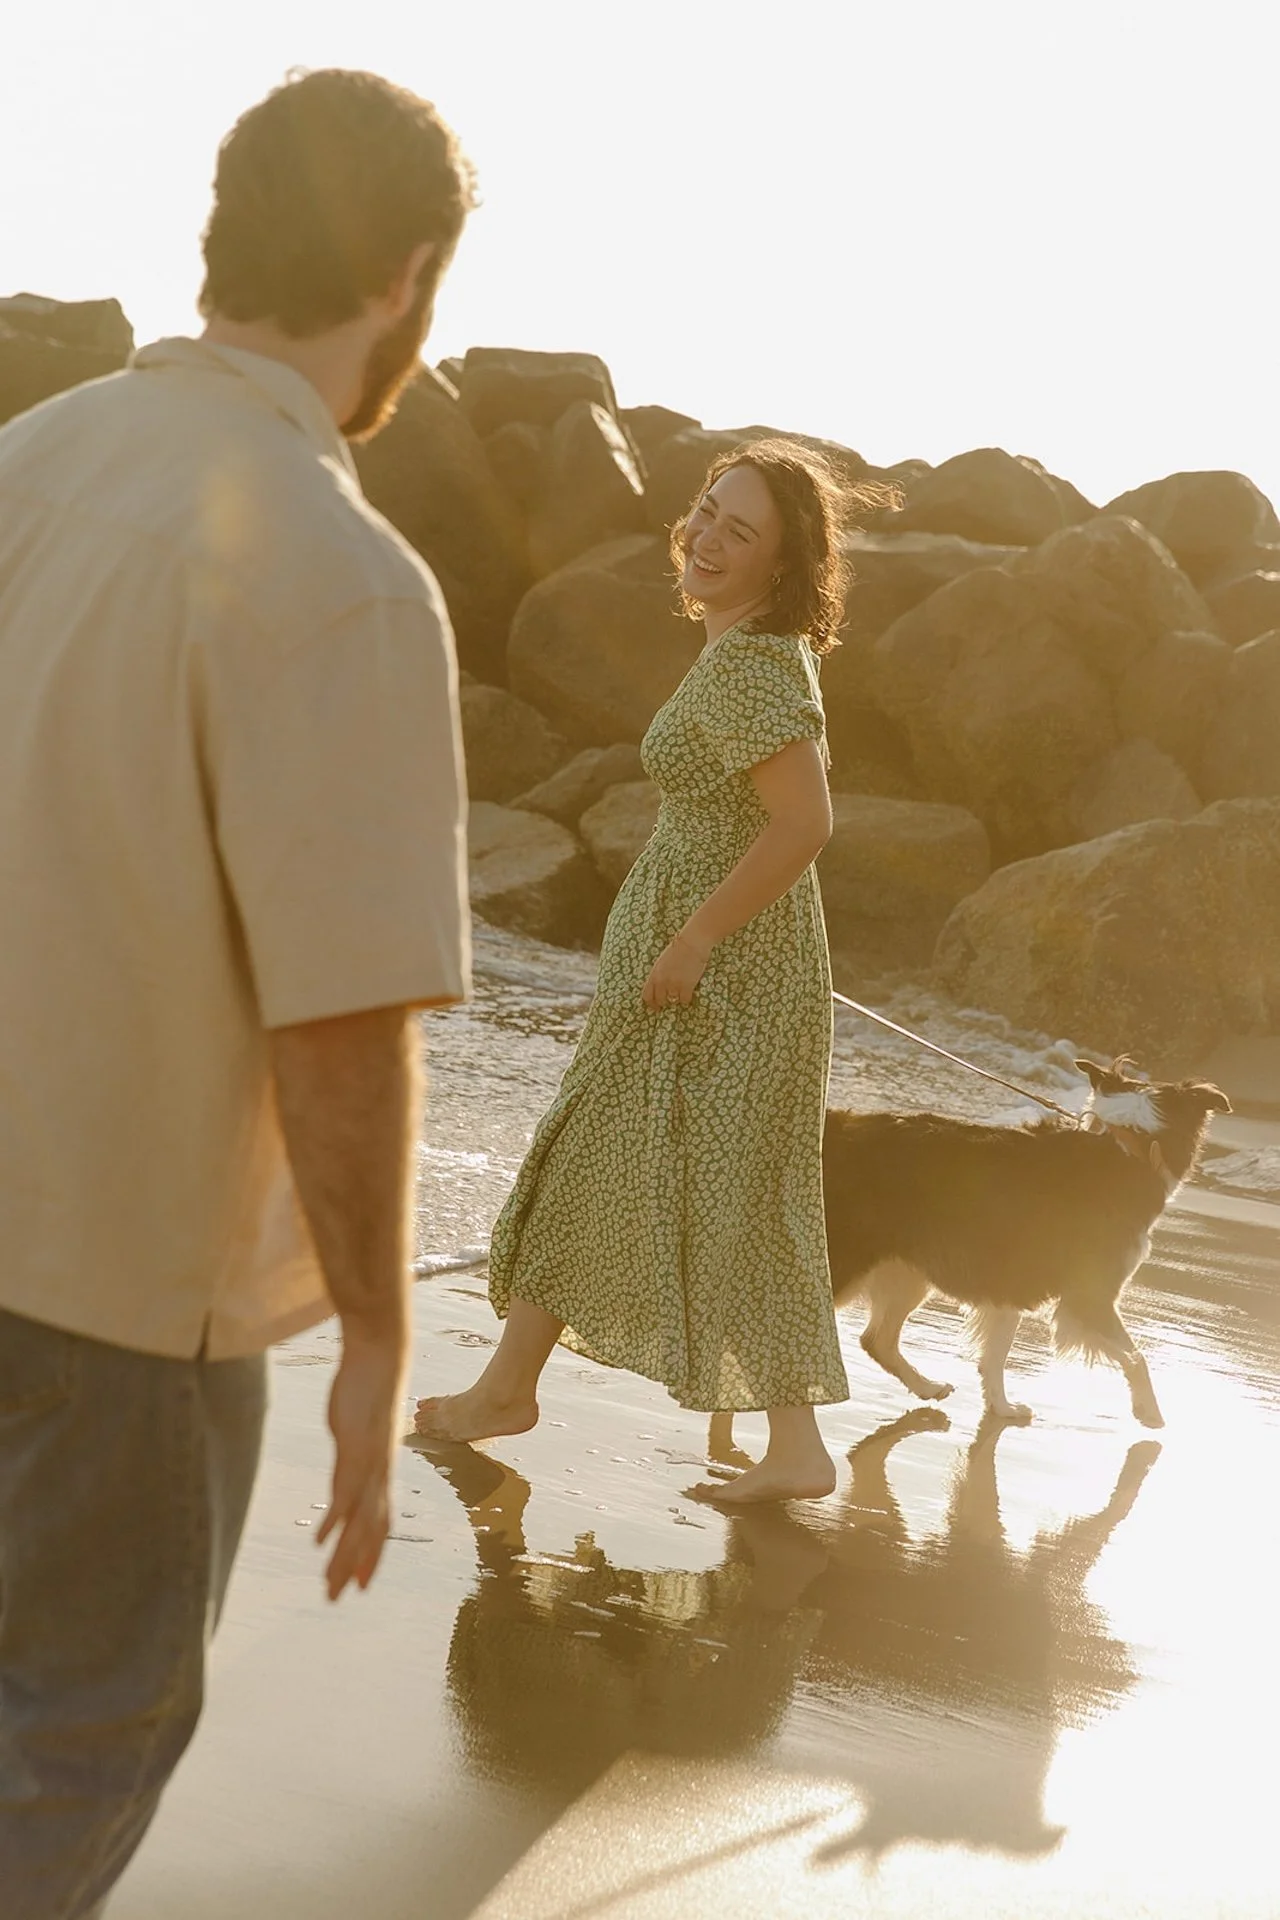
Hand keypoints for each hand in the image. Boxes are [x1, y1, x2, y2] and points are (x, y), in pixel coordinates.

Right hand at [316, 1322, 407, 1600]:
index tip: (362, 1582)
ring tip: (329, 1584)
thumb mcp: (359, 1424)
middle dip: (356, 1566)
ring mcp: (370, 1464)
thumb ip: (354, 1447)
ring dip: (345, 1556)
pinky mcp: (356, 1450)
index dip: (372, 1554)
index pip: (381, 1522)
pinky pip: (346, 1493)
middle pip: (370, 1531)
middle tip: (340, 1597)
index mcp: (382, 1470)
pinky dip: (335, 1521)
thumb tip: (349, 1456)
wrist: (381, 1354)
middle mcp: (380, 1473)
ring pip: (360, 1522)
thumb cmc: (369, 1386)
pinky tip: (321, 1541)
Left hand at [641, 928, 710, 1009]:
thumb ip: (658, 975)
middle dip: (665, 1002)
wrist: (692, 943)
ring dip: (677, 999)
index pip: (647, 996)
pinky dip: (687, 999)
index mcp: (654, 975)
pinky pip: (685, 1000)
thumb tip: (658, 988)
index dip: (651, 1003)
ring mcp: (674, 985)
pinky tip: (689, 992)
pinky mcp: (687, 986)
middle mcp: (662, 982)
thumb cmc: (677, 950)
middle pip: (660, 1001)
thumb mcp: (661, 962)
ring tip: (681, 993)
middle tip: (671, 1000)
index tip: (656, 1007)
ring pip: (673, 1001)